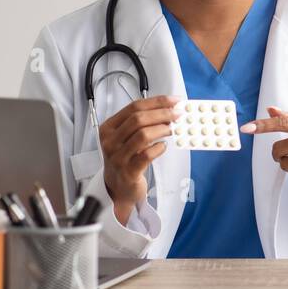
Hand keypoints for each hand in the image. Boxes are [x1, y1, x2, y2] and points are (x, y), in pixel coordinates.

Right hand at [100, 95, 181, 221]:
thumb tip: (168, 109)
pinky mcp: (128, 172)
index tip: (174, 101)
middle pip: (138, 119)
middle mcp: (110, 141)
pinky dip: (159, 148)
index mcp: (109, 128)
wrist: (118, 187)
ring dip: (162, 129)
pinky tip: (163, 146)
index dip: (157, 102)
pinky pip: (146, 155)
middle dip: (162, 113)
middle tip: (178, 114)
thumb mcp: (127, 137)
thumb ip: (142, 123)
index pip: (134, 107)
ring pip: (142, 135)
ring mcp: (117, 157)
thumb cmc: (125, 158)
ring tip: (172, 129)